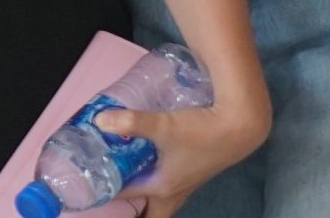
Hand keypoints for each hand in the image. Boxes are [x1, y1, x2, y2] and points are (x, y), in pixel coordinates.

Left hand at [98, 100, 268, 216]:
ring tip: (124, 176)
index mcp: (163, 188)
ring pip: (161, 200)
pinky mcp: (194, 171)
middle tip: (110, 191)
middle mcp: (175, 191)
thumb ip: (131, 122)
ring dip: (145, 195)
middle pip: (152, 213)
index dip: (106, 190)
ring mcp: (187, 183)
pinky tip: (149, 161)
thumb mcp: (162, 126)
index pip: (127, 196)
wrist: (240, 126)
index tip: (90, 180)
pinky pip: (171, 185)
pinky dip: (156, 181)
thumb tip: (100, 120)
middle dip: (133, 210)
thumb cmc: (201, 131)